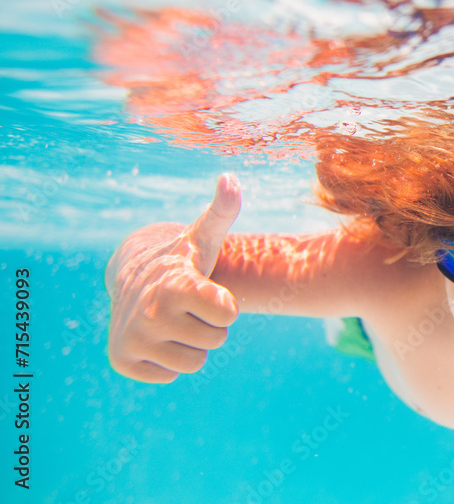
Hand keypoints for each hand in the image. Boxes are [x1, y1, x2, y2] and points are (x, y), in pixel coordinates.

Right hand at [106, 174, 241, 382]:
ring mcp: (133, 339)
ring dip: (191, 344)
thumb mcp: (204, 235)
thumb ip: (223, 210)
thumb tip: (231, 178)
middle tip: (188, 305)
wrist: (133, 277)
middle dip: (208, 325)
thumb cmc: (183, 259)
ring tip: (175, 320)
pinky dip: (167, 359)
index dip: (224, 304)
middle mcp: (151, 314)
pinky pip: (169, 375)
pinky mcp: (122, 360)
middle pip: (216, 341)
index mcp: (176, 286)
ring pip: (194, 363)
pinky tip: (157, 335)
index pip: (229, 315)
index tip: (206, 289)